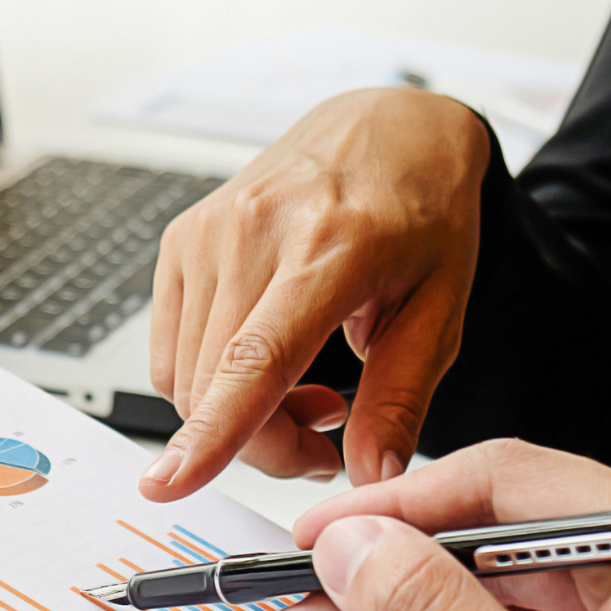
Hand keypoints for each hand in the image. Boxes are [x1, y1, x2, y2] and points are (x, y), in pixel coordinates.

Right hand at [142, 88, 487, 500]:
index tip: (170, 483)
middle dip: (263, 444)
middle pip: (215, 387)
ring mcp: (207, 232)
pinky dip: (210, 384)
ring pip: (187, 379)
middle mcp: (253, 231)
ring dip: (238, 415)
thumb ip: (400, 399)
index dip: (211, 431)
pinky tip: (264, 363)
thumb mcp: (440, 309)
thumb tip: (370, 476)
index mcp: (328, 247)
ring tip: (306, 390)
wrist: (387, 127)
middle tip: (325, 435)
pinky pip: (171, 353)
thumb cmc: (419, 211)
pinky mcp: (180, 241)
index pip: (253, 358)